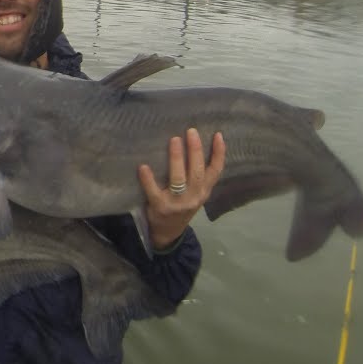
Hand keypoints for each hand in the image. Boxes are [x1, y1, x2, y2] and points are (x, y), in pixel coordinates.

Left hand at [138, 128, 226, 249]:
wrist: (168, 233)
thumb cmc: (181, 206)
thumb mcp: (196, 194)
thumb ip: (198, 177)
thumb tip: (193, 145)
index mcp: (204, 191)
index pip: (216, 171)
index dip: (219, 153)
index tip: (217, 135)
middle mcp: (194, 197)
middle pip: (197, 172)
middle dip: (195, 150)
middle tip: (190, 131)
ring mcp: (177, 203)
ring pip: (179, 179)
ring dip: (177, 159)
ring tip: (174, 140)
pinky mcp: (160, 207)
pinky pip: (154, 191)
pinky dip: (148, 179)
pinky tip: (143, 166)